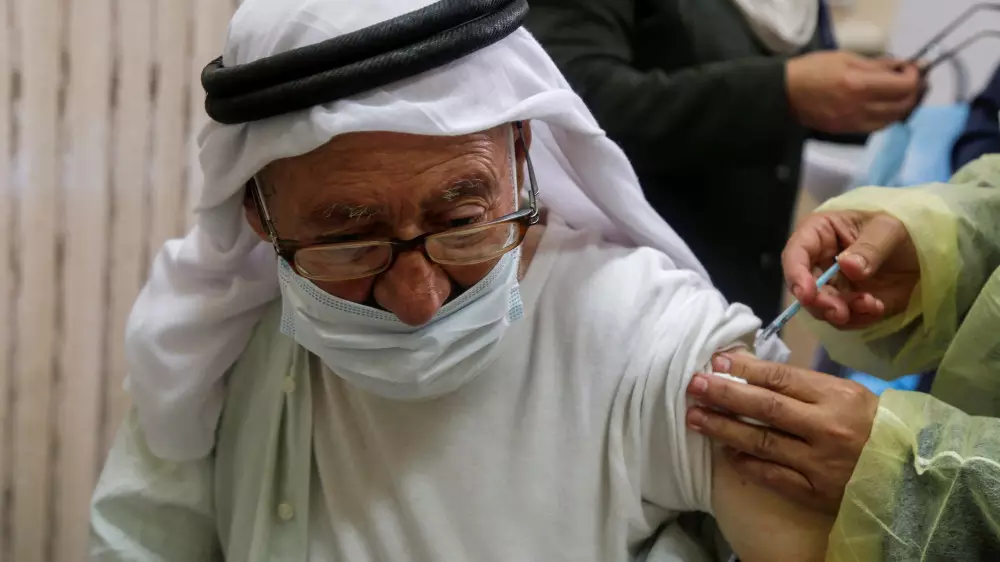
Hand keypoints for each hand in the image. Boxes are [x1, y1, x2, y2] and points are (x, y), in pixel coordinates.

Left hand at [685, 353, 877, 513]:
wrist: (912, 474)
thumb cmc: (875, 426)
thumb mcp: (850, 395)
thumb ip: (806, 386)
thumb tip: (753, 372)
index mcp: (837, 397)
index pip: (782, 379)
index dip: (746, 370)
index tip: (716, 362)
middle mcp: (827, 428)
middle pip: (765, 407)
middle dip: (724, 395)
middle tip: (694, 385)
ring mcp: (820, 462)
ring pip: (762, 442)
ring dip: (724, 429)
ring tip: (696, 418)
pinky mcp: (816, 491)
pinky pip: (772, 475)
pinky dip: (746, 463)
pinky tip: (726, 452)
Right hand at [783, 210, 919, 328]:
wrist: (929, 253)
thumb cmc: (905, 229)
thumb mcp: (891, 229)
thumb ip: (870, 247)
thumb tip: (847, 266)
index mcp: (820, 234)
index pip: (796, 254)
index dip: (795, 274)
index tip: (807, 293)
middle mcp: (820, 262)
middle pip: (804, 287)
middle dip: (820, 303)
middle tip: (840, 312)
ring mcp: (834, 285)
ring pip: (822, 307)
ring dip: (843, 313)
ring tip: (872, 305)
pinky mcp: (849, 303)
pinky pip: (845, 319)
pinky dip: (859, 319)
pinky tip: (877, 307)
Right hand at [786, 52, 924, 133]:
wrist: (785, 94)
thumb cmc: (812, 70)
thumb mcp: (845, 58)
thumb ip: (876, 65)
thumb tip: (900, 67)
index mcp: (860, 86)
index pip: (904, 87)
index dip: (914, 76)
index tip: (909, 68)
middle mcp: (861, 108)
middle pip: (903, 105)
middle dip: (912, 92)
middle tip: (908, 81)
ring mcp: (854, 123)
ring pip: (893, 120)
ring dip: (902, 106)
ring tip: (898, 94)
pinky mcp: (847, 131)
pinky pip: (877, 127)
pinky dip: (887, 117)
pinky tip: (884, 107)